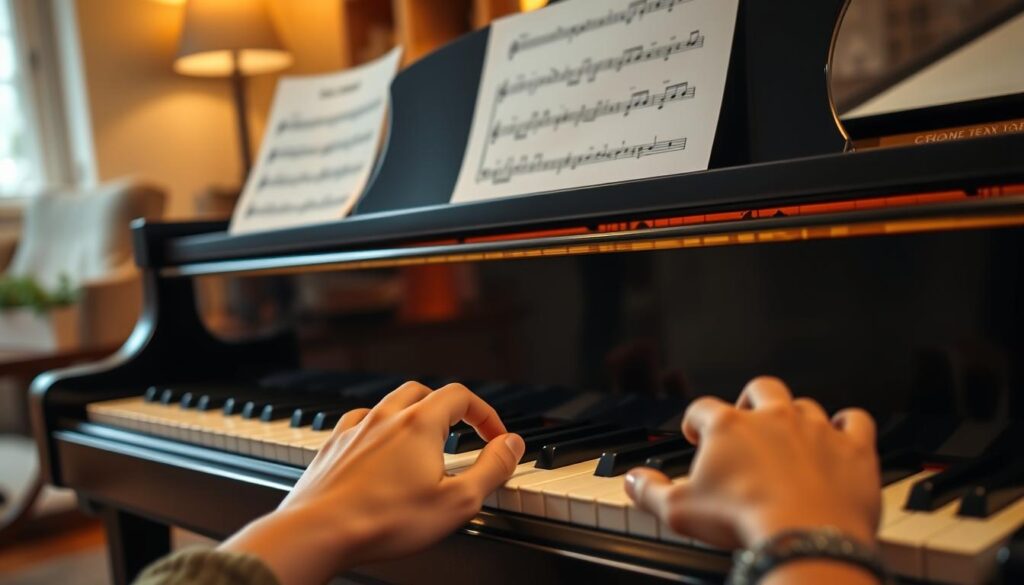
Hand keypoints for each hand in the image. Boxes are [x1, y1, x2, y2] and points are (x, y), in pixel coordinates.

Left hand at [220, 382, 525, 584]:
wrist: (319, 532)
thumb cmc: (385, 521)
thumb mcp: (458, 502)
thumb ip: (492, 468)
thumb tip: (512, 444)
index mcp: (420, 423)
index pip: (462, 396)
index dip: (485, 414)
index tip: (496, 437)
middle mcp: (386, 416)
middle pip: (424, 392)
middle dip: (448, 408)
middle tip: (462, 432)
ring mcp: (355, 429)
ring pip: (390, 403)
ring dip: (412, 414)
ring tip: (423, 440)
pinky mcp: (332, 446)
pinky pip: (359, 422)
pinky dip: (377, 428)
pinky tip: (378, 448)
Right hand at [625, 376, 880, 549]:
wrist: (804, 537)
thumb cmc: (741, 520)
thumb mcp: (679, 512)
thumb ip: (651, 492)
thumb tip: (630, 481)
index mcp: (728, 427)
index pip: (703, 409)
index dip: (696, 420)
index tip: (695, 434)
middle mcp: (772, 417)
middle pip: (759, 389)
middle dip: (751, 401)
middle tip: (746, 422)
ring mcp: (815, 429)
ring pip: (804, 405)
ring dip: (796, 417)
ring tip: (790, 436)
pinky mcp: (853, 448)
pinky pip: (854, 420)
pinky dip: (847, 425)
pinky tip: (841, 436)